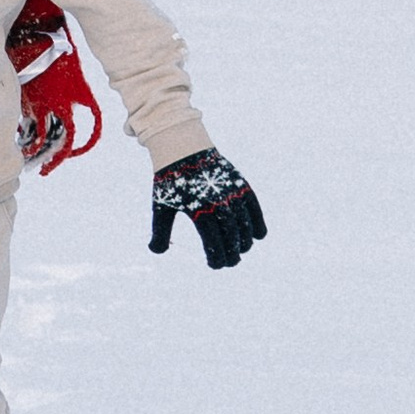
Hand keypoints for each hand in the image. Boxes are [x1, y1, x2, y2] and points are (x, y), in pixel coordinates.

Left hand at [150, 152, 265, 268]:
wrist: (184, 148)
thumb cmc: (171, 180)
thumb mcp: (161, 206)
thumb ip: (160, 231)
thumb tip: (156, 251)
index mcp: (198, 211)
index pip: (213, 243)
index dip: (217, 258)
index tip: (215, 265)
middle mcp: (218, 204)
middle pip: (232, 237)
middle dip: (233, 254)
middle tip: (230, 262)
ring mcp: (231, 194)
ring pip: (245, 225)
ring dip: (245, 242)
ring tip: (241, 250)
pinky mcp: (240, 185)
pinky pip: (254, 208)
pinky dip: (257, 223)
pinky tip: (257, 236)